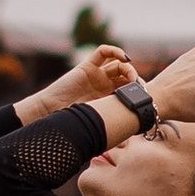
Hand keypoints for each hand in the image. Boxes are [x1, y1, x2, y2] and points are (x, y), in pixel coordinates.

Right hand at [20, 44, 137, 122]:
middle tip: (140, 87)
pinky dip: (115, 51)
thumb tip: (124, 144)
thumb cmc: (71, 122)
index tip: (144, 99)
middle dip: (135, 80)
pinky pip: (103, 52)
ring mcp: (96, 75)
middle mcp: (103, 86)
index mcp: (107, 99)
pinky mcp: (87, 66)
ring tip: (132, 77)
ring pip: (117, 64)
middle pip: (125, 77)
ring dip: (128, 68)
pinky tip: (124, 58)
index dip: (138, 92)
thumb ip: (107, 129)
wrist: (50, 113)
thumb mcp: (94, 125)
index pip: (128, 90)